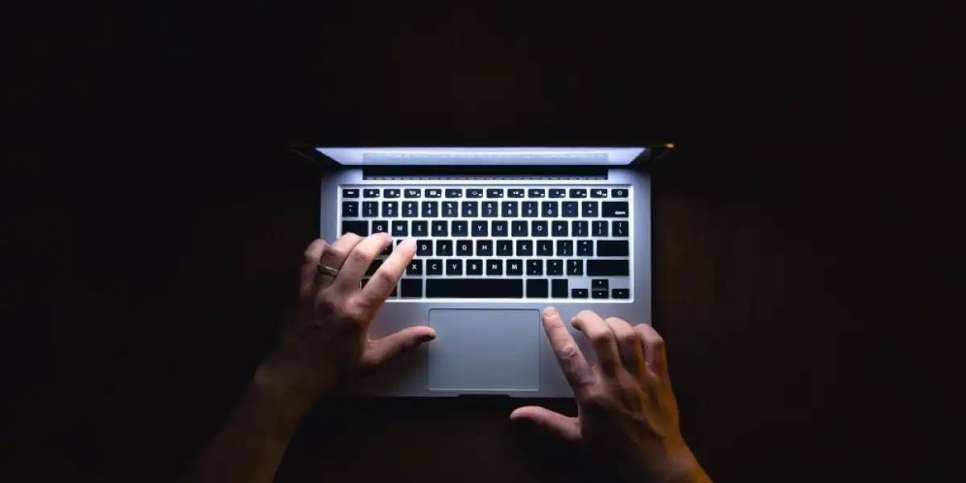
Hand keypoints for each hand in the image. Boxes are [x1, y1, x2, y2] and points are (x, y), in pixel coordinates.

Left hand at [256, 234, 434, 408]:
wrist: (294, 375)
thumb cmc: (334, 370)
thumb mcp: (373, 361)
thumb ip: (402, 343)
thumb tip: (429, 334)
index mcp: (358, 313)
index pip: (386, 276)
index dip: (401, 256)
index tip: (410, 244)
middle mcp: (337, 296)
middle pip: (360, 255)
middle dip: (377, 240)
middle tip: (386, 237)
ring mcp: (315, 290)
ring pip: (334, 251)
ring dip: (351, 239)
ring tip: (362, 239)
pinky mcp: (298, 289)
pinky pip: (308, 259)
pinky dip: (320, 247)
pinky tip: (329, 247)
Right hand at [511, 308, 710, 482]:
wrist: (655, 465)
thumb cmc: (615, 452)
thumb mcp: (576, 438)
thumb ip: (546, 422)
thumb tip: (517, 415)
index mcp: (592, 395)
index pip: (569, 355)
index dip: (556, 330)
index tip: (550, 314)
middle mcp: (615, 381)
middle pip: (601, 336)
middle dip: (587, 319)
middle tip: (580, 318)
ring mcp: (640, 377)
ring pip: (627, 335)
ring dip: (614, 322)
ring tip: (605, 324)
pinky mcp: (660, 378)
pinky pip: (655, 344)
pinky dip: (645, 331)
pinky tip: (635, 331)